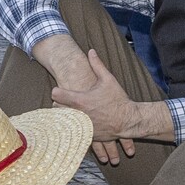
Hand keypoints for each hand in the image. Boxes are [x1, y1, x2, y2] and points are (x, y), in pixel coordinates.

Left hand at [48, 48, 154, 163]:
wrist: (129, 120)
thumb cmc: (118, 100)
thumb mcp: (108, 80)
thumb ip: (97, 65)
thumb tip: (91, 51)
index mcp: (81, 100)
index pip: (56, 95)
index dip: (57, 91)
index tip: (61, 90)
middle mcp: (78, 114)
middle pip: (55, 108)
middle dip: (58, 103)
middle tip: (65, 100)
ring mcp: (81, 126)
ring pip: (62, 120)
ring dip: (64, 115)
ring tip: (69, 110)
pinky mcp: (85, 134)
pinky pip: (70, 131)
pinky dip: (71, 125)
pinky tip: (75, 121)